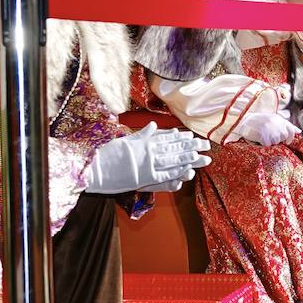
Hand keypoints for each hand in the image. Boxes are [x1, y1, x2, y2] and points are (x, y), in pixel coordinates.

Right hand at [85, 122, 211, 193]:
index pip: (167, 138)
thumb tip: (154, 125)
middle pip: (174, 147)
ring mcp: (147, 164)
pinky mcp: (145, 177)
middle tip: (206, 146)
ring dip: (188, 159)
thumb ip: (142, 134)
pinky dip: (176, 173)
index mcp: (144, 140)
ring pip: (172, 160)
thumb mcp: (126, 139)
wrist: (96, 167)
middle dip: (191, 147)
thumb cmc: (107, 154)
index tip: (192, 136)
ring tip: (201, 157)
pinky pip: (165, 175)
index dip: (181, 137)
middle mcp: (148, 150)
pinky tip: (187, 172)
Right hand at [235, 111, 300, 145]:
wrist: (243, 121)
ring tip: (262, 135)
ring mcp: (270, 129)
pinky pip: (268, 146)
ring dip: (269, 142)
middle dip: (277, 139)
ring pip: (275, 143)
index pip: (290, 130)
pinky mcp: (264, 136)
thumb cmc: (259, 122)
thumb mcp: (273, 120)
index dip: (289, 137)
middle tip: (267, 135)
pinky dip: (263, 145)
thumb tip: (299, 131)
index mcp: (278, 119)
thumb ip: (287, 125)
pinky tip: (258, 139)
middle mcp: (276, 123)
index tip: (286, 141)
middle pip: (283, 138)